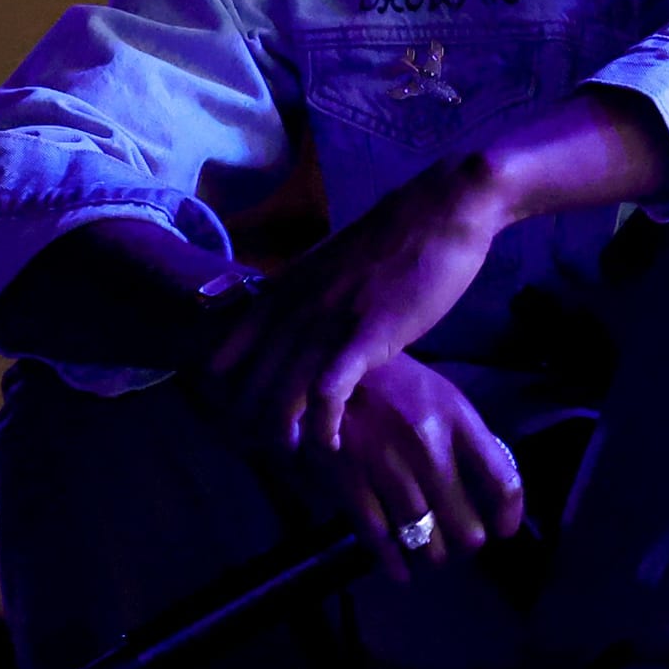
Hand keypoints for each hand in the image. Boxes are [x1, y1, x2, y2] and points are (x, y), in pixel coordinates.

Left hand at [210, 153, 512, 450]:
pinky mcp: (367, 334)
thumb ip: (309, 297)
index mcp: (282, 291)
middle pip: (248, 384)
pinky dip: (324, 425)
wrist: (443, 209)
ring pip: (281, 394)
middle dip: (249, 426)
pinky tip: (330, 444)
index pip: (227, 353)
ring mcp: (328, 321)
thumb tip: (300, 328)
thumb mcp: (333, 265)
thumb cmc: (396, 236)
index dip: (225, 394)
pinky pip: (329, 391)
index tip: (238, 421)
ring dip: (283, 434)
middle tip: (264, 453)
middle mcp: (294, 308)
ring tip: (293, 459)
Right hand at [310, 353, 524, 580]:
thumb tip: (490, 491)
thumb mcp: (444, 398)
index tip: (502, 531)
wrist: (332, 369)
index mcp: (458, 420)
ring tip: (433, 557)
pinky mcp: (350, 479)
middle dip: (467, 545)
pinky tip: (401, 571)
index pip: (501, 482)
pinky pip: (378, 537)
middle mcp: (429, 446)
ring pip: (424, 539)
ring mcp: (389, 466)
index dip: (508, 517)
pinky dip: (393, 562)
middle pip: (465, 525)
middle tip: (461, 546)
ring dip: (433, 557)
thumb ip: (469, 441)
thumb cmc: (396, 385)